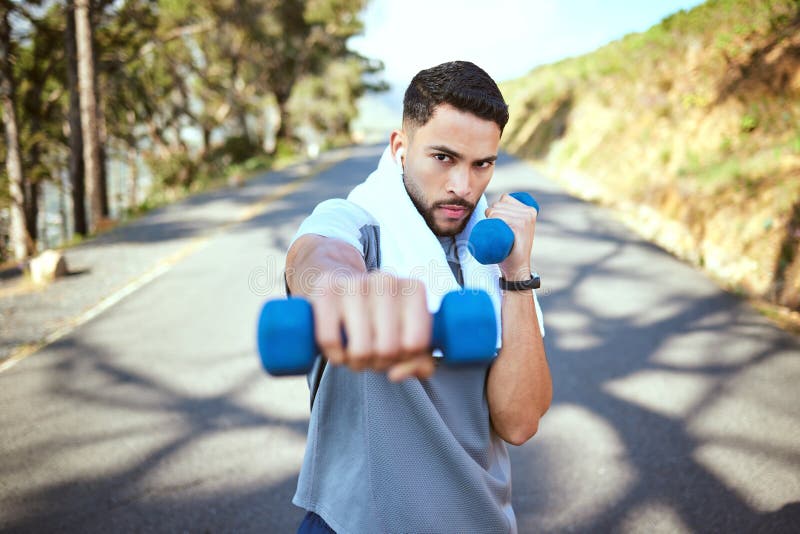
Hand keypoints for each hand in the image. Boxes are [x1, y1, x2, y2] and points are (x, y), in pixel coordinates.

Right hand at [308, 271, 434, 380]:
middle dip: (379, 362)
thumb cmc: (377, 314)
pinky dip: (334, 355)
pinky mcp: (326, 290)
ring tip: (355, 351)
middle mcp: (387, 282)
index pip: (416, 344)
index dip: (404, 359)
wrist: (340, 280)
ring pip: (360, 350)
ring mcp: (355, 284)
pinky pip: (330, 340)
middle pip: (388, 349)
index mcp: (414, 290)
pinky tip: (338, 350)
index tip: (396, 353)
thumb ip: (418, 360)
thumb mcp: (405, 332)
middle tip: (372, 354)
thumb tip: (398, 374)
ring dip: (356, 362)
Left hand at [485, 193, 536, 279]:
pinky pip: (498, 217)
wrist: (517, 267)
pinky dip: (493, 222)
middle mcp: (529, 212)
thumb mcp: (517, 227)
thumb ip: (514, 214)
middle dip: (491, 214)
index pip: (505, 198)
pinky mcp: (519, 227)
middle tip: (498, 231)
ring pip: (495, 210)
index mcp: (530, 209)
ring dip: (489, 220)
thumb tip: (503, 201)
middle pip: (498, 204)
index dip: (496, 209)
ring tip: (498, 233)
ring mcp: (525, 219)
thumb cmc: (513, 248)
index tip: (499, 223)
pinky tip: (499, 231)